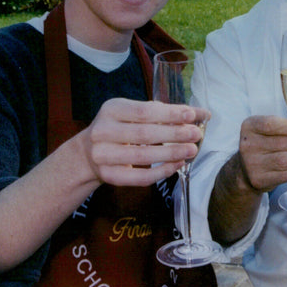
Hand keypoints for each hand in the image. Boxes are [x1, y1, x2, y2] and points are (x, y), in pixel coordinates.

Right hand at [80, 97, 206, 185]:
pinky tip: (177, 165)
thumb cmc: (120, 128)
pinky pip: (138, 177)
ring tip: (191, 150)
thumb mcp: (133, 113)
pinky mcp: (108, 175)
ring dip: (171, 153)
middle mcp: (102, 131)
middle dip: (174, 134)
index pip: (145, 111)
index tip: (192, 115)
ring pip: (142, 156)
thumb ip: (163, 113)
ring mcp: (102, 155)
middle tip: (196, 134)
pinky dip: (161, 172)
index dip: (170, 114)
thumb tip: (199, 114)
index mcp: (112, 109)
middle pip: (144, 134)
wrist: (88, 153)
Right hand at [237, 115, 286, 191]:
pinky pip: (285, 175)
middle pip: (281, 143)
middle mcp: (248, 145)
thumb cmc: (265, 144)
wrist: (246, 170)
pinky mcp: (259, 180)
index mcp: (250, 126)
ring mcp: (252, 164)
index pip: (270, 125)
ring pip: (284, 160)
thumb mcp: (272, 131)